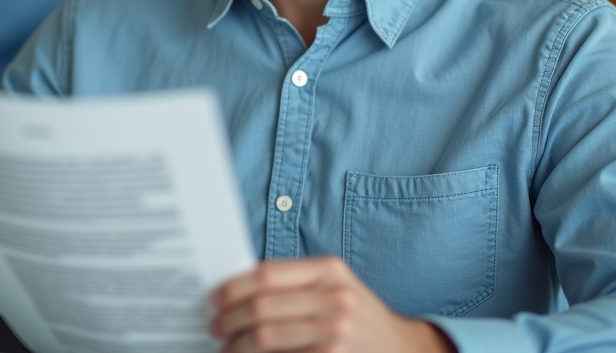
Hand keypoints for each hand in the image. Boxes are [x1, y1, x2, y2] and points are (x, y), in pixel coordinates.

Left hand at [210, 257, 454, 352]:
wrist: (399, 348)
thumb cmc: (356, 314)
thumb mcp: (334, 286)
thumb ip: (294, 282)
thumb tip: (238, 287)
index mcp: (329, 270)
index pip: (266, 274)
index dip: (233, 287)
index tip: (215, 298)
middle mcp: (335, 298)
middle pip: (261, 307)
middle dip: (229, 319)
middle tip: (216, 326)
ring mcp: (336, 332)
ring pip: (264, 337)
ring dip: (236, 345)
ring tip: (227, 346)